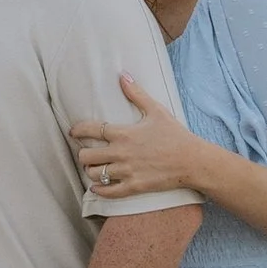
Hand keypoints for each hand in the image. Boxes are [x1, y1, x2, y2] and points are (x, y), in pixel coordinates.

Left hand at [71, 73, 200, 202]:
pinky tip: (96, 187)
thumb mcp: (156, 110)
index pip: (90, 130)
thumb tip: (123, 75)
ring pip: (94, 174)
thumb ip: (137, 94)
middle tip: (87, 153)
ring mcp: (127, 171)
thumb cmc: (175, 135)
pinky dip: (98, 190)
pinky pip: (108, 192)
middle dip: (83, 154)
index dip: (77, 131)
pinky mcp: (134, 187)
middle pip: (86, 156)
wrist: (192, 161)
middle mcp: (121, 153)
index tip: (73, 132)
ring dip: (91, 171)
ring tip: (94, 167)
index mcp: (124, 134)